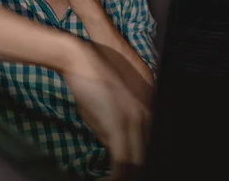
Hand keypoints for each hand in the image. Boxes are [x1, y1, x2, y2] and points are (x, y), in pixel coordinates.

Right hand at [62, 39, 150, 178]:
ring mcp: (135, 120)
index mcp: (145, 111)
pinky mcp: (119, 126)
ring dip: (125, 177)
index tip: (128, 172)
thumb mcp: (103, 109)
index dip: (137, 164)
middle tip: (119, 180)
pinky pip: (122, 161)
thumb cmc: (88, 82)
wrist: (81, 60)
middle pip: (144, 156)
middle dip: (133, 172)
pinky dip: (116, 177)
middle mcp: (146, 116)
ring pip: (136, 163)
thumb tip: (111, 147)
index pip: (147, 146)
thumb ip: (110, 129)